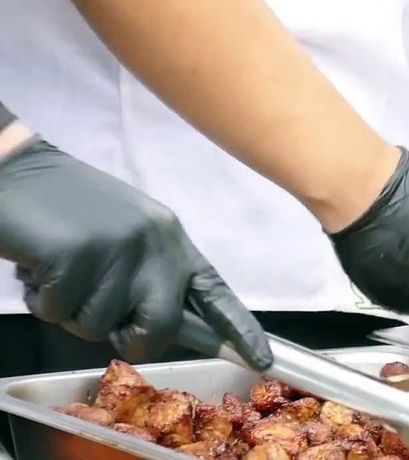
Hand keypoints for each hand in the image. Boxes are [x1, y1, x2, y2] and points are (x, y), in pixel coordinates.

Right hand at [0, 138, 271, 369]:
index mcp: (171, 239)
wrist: (18, 170)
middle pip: (160, 328)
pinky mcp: (75, 257)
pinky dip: (42, 300)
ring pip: (98, 327)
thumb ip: (150, 275)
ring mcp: (117, 250)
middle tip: (98, 314)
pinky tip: (40, 264)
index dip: (239, 329)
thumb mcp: (129, 234)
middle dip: (128, 339)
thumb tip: (163, 328)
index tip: (262, 359)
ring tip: (61, 268)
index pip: (214, 292)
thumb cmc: (69, 208)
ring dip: (70, 311)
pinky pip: (59, 313)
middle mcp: (154, 244)